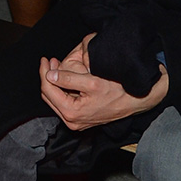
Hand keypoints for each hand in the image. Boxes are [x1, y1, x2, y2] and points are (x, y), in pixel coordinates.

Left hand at [39, 34, 168, 129]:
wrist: (135, 101)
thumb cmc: (118, 92)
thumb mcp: (92, 82)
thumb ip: (68, 79)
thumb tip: (50, 75)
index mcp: (72, 113)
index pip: (48, 90)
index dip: (44, 72)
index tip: (45, 60)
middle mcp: (72, 121)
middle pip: (49, 95)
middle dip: (47, 76)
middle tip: (50, 61)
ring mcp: (76, 121)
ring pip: (56, 99)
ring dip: (54, 82)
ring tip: (56, 66)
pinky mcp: (81, 118)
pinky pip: (65, 102)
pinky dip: (62, 88)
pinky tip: (65, 77)